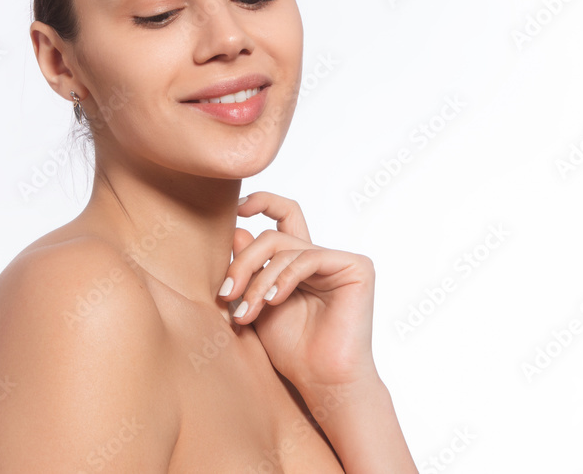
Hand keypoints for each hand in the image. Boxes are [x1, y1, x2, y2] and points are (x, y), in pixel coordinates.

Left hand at [218, 190, 378, 388]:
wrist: (321, 380)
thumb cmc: (292, 350)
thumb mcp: (256, 303)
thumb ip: (248, 269)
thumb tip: (236, 229)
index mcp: (297, 262)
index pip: (283, 216)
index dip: (261, 202)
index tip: (236, 209)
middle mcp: (318, 257)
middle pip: (273, 234)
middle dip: (243, 261)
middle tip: (226, 293)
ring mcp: (338, 260)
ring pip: (284, 247)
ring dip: (258, 280)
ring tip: (246, 312)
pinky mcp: (356, 267)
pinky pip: (308, 257)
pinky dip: (284, 278)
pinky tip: (273, 301)